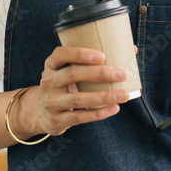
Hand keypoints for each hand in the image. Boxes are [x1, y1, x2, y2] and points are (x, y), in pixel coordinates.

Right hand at [11, 46, 133, 139]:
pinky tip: (114, 108)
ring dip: (104, 97)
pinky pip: (79, 117)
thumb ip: (94, 60)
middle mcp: (48, 82)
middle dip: (100, 74)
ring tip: (124, 95)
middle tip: (122, 74)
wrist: (39, 111)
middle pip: (73, 74)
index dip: (80, 54)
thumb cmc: (65, 83)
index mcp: (52, 65)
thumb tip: (131, 50)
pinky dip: (98, 113)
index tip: (103, 56)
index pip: (61, 54)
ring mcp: (51, 102)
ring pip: (78, 99)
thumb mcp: (69, 69)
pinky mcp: (57, 120)